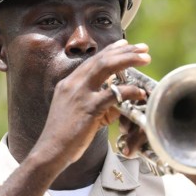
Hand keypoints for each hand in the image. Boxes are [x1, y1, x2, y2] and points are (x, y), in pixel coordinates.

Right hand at [37, 39, 150, 167]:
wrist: (50, 151)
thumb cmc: (64, 136)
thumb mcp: (77, 113)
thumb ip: (96, 103)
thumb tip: (117, 101)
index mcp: (69, 83)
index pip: (92, 60)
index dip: (111, 50)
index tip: (125, 44)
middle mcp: (73, 84)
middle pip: (102, 59)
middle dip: (125, 51)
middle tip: (143, 48)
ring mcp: (80, 94)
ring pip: (106, 67)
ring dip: (128, 60)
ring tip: (145, 58)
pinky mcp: (88, 108)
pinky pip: (113, 94)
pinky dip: (129, 91)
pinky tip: (140, 92)